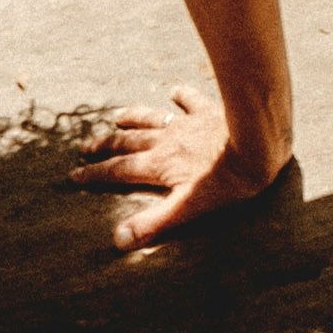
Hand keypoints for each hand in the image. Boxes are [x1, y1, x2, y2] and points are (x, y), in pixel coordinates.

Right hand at [75, 82, 283, 249]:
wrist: (257, 144)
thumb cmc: (227, 181)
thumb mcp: (187, 209)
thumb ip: (153, 222)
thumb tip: (118, 240)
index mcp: (158, 165)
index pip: (119, 171)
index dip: (95, 174)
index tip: (74, 175)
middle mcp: (166, 141)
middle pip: (128, 142)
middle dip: (105, 146)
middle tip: (86, 147)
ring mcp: (186, 123)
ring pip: (151, 119)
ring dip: (132, 119)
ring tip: (117, 117)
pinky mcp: (208, 111)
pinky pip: (189, 100)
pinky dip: (179, 96)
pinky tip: (174, 92)